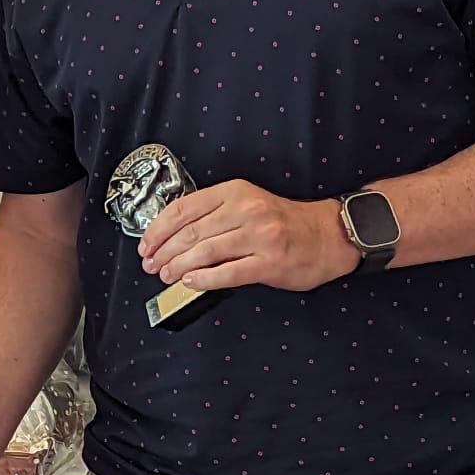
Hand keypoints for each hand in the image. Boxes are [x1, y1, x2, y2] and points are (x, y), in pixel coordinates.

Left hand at [136, 183, 355, 293]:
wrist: (328, 236)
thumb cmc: (285, 223)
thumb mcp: (248, 203)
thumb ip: (214, 213)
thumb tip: (173, 235)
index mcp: (236, 192)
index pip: (184, 208)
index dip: (158, 229)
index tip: (146, 243)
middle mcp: (246, 210)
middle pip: (190, 231)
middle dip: (164, 251)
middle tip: (152, 264)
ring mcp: (259, 236)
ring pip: (204, 251)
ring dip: (178, 267)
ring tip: (167, 275)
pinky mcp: (269, 262)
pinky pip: (227, 272)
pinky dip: (203, 279)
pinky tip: (191, 282)